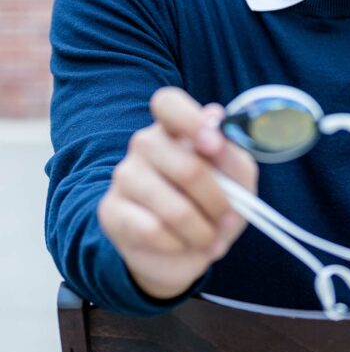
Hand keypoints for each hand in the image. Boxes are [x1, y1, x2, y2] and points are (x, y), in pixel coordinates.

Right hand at [98, 87, 257, 299]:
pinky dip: (179, 244)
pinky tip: (181, 243)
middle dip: (218, 202)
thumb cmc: (212, 203)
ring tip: (209, 238)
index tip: (213, 144)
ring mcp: (125, 175)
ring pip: (174, 209)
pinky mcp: (111, 211)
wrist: (184, 249)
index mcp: (176, 126)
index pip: (168, 103)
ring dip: (202, 232)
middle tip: (227, 217)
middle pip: (188, 168)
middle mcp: (145, 144)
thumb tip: (216, 130)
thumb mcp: (237, 178)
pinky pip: (154, 231)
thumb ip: (231, 154)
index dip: (191, 120)